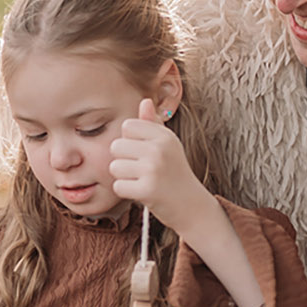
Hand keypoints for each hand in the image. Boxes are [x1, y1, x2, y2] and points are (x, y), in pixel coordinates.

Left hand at [108, 98, 210, 221]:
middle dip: (123, 160)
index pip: (127, 126)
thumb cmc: (175, 173)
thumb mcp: (168, 145)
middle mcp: (159, 149)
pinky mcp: (147, 190)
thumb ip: (153, 124)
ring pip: (114, 167)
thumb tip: (144, 101)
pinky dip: (126, 192)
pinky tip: (142, 193)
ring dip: (124, 178)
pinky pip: (118, 186)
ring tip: (142, 181)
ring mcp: (153, 169)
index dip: (130, 141)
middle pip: (116, 146)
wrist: (192, 206)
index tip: (144, 154)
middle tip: (142, 171)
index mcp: (164, 136)